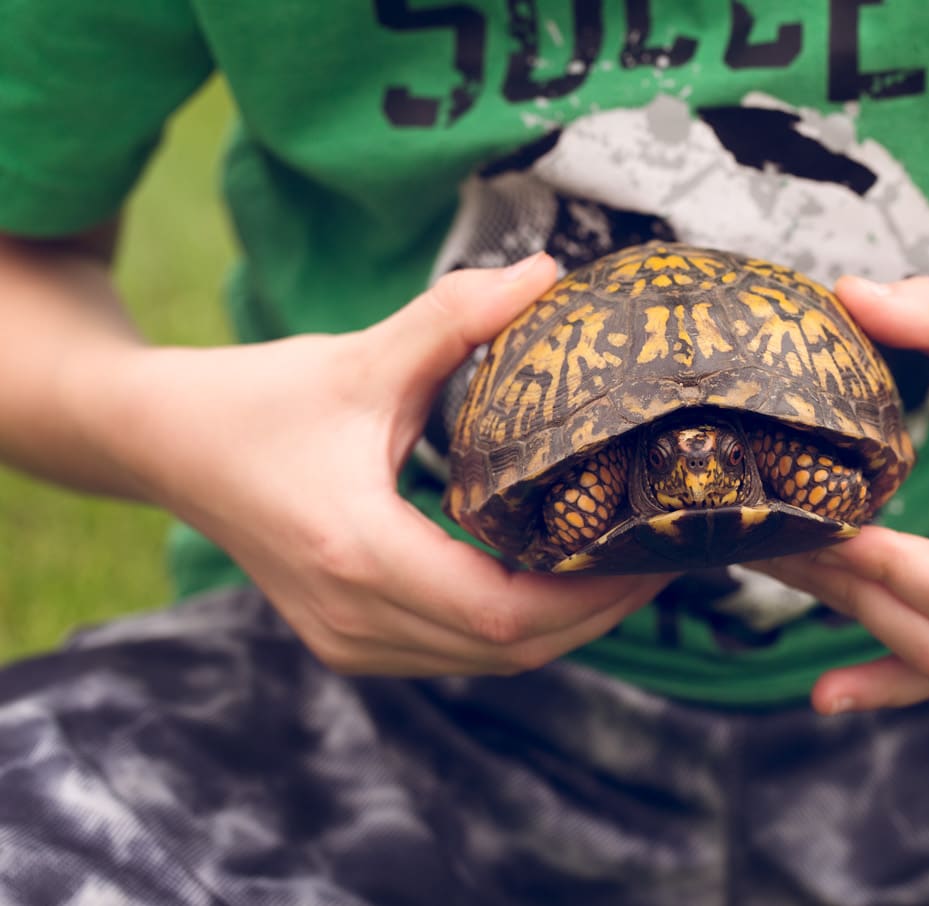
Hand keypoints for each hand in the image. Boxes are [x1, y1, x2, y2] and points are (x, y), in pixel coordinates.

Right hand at [108, 254, 670, 675]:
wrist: (166, 444)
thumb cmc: (259, 398)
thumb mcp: (361, 356)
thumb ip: (456, 317)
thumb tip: (548, 274)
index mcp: (360, 551)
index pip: (507, 613)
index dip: (594, 594)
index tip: (654, 549)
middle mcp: (354, 615)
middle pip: (511, 651)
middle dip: (597, 610)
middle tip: (660, 552)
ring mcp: (347, 640)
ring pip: (488, 661)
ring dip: (563, 624)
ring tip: (621, 561)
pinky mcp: (348, 640)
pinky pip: (457, 653)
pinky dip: (517, 627)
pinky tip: (553, 575)